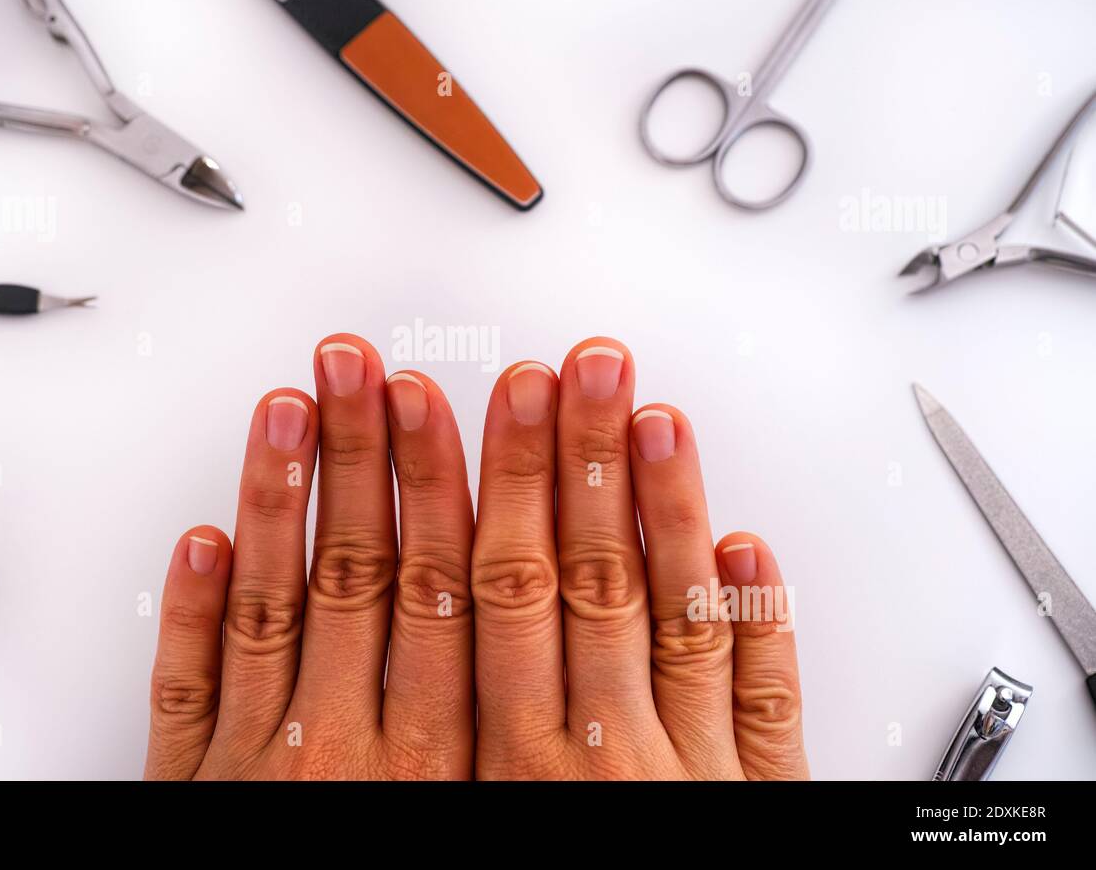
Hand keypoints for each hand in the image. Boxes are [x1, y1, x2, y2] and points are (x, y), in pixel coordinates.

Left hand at [144, 334, 474, 778]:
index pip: (447, 589)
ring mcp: (259, 761)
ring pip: (272, 606)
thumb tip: (535, 632)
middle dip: (362, 453)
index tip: (443, 404)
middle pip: (360, 572)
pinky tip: (201, 540)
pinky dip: (191, 610)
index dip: (442, 481)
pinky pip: (186, 686)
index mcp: (428, 768)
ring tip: (288, 409)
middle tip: (359, 368)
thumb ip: (495, 734)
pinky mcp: (193, 786)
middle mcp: (340, 753)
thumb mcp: (474, 818)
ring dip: (281, 495)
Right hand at [471, 337, 807, 778]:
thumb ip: (456, 740)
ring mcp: (687, 771)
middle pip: (587, 577)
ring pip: (676, 615)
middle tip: (579, 370)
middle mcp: (603, 762)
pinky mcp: (758, 795)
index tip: (483, 401)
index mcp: (516, 768)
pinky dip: (760, 621)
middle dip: (580, 458)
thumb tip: (419, 638)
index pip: (497, 588)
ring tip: (656, 418)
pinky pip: (765, 701)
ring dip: (667, 506)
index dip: (494, 481)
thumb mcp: (474, 815)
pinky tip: (749, 549)